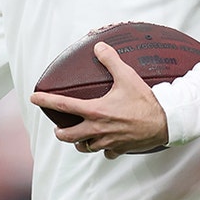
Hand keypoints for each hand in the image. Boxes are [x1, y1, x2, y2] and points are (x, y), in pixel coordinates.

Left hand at [29, 42, 169, 158]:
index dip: (45, 102)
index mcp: (95, 111)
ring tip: (78, 137)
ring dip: (79, 143)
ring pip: (85, 147)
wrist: (166, 122)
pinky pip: (106, 153)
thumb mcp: (127, 76)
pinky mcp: (119, 149)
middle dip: (61, 132)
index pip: (63, 106)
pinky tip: (105, 145)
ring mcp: (107, 142)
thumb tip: (99, 46)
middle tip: (58, 128)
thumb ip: (110, 60)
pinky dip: (103, 150)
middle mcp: (97, 129)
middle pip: (68, 136)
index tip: (33, 99)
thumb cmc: (145, 100)